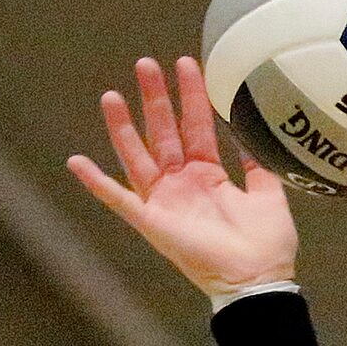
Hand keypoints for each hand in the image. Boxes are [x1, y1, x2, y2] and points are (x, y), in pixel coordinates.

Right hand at [68, 56, 296, 298]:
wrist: (259, 281)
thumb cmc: (267, 246)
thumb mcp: (269, 197)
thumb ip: (260, 167)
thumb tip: (257, 136)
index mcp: (209, 177)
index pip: (197, 128)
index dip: (192, 98)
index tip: (187, 65)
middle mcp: (183, 184)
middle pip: (164, 133)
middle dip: (156, 99)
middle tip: (146, 64)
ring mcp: (165, 201)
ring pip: (138, 156)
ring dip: (123, 127)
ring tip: (112, 95)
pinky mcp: (152, 222)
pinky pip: (119, 200)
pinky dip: (97, 183)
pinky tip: (77, 162)